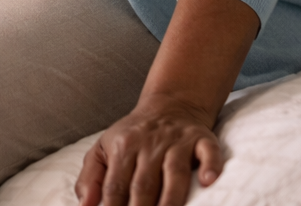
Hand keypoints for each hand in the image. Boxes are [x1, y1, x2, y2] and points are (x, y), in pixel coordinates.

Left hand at [75, 99, 223, 205]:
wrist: (168, 105)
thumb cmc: (132, 136)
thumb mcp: (103, 149)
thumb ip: (90, 178)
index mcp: (122, 148)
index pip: (115, 186)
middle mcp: (149, 144)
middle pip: (144, 185)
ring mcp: (177, 142)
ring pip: (174, 173)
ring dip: (171, 200)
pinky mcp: (202, 139)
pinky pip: (208, 152)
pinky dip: (210, 166)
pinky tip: (207, 181)